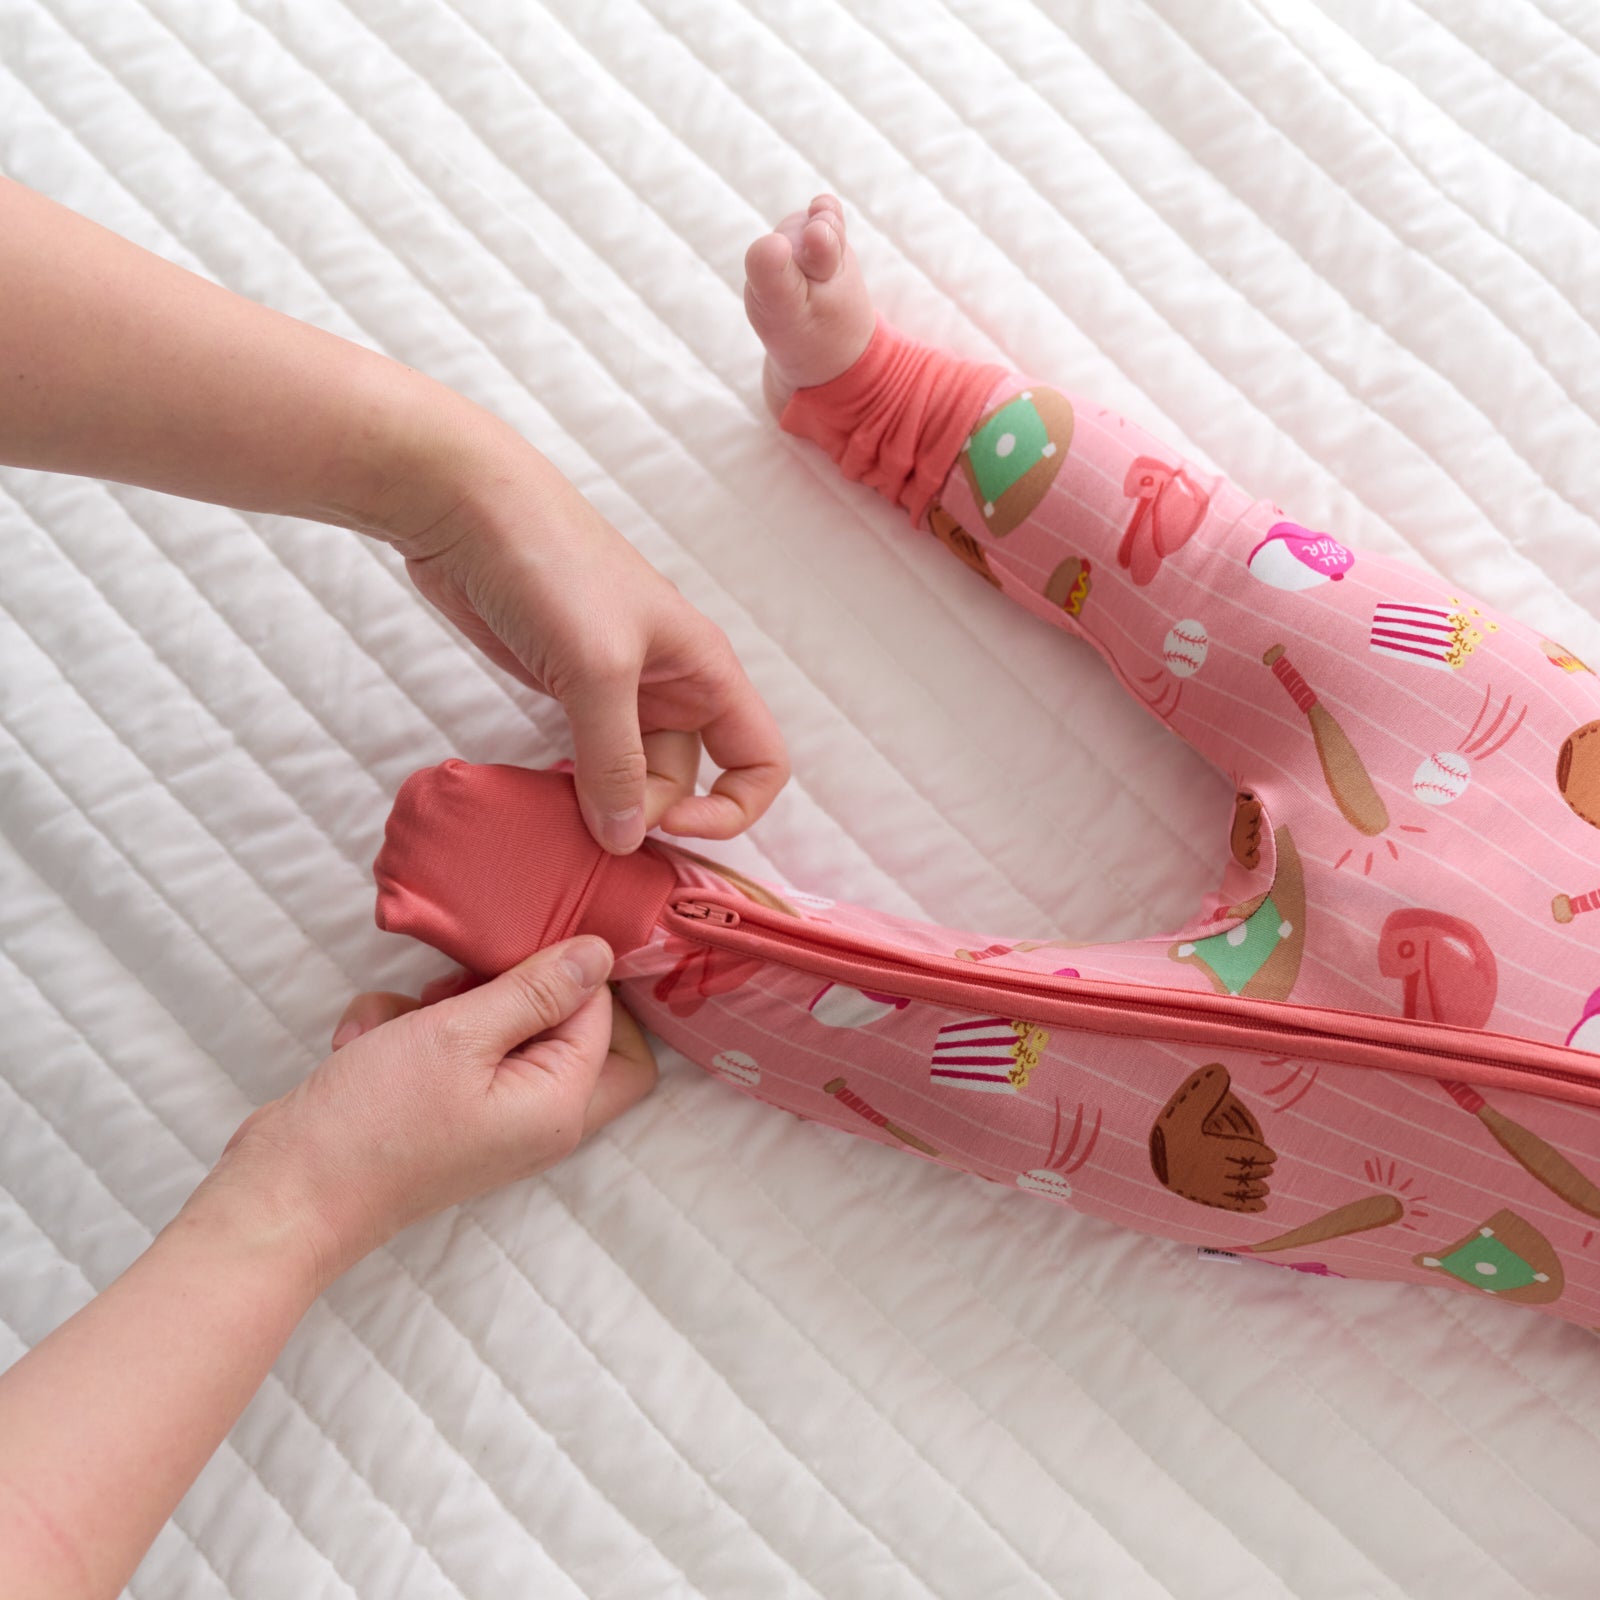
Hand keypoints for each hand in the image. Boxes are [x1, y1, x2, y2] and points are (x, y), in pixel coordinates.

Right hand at [197, 937, 656, 1290]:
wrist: (285, 1192)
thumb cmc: (377, 1119)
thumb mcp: (461, 1033)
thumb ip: (538, 990)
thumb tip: (602, 954)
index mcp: (562, 1105)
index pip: (604, 1016)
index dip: (566, 973)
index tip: (516, 943)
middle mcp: (540, 1119)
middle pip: (572, 1031)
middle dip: (525, 990)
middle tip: (477, 973)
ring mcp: (493, 1118)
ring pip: (500, 1030)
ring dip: (447, 1006)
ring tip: (405, 1013)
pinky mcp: (448, 1110)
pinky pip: (450, 1050)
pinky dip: (408, 1031)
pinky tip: (366, 1037)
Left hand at [390, 430, 789, 854]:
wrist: (467, 509)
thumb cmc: (551, 567)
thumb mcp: (597, 669)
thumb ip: (616, 761)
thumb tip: (626, 839)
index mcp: (705, 671)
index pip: (760, 761)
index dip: (731, 808)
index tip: (667, 825)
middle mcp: (672, 686)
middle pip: (689, 781)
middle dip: (649, 812)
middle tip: (592, 820)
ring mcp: (618, 690)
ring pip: (634, 774)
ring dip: (607, 804)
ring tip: (563, 816)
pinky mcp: (567, 690)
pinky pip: (589, 758)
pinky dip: (574, 786)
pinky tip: (544, 796)